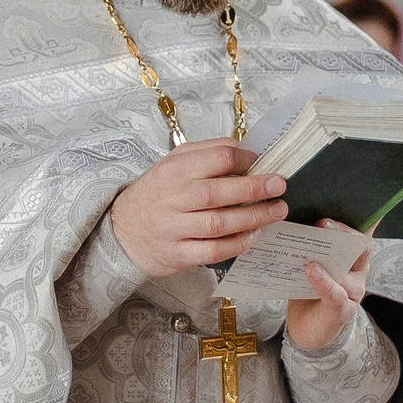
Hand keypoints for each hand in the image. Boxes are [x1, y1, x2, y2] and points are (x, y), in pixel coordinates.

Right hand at [109, 140, 285, 276]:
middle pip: (218, 192)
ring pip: (218, 223)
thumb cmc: (157, 194)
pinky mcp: (176, 253)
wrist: (122, 230)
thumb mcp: (173, 164)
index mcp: (174, 170)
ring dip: (253, 217)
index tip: (263, 162)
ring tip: (276, 212)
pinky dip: (237, 244)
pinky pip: (212, 251)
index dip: (245, 160)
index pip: (216, 158)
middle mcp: (172, 198)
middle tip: (279, 186)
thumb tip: (246, 149)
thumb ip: (207, 153)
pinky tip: (253, 236)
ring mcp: (172, 228)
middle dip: (255, 188)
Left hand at [284, 223, 371, 351]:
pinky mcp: (342, 309)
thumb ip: (310, 243)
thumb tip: (295, 214)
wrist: (307, 327)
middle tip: (323, 223)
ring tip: (313, 253)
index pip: (362, 230)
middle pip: (360, 246)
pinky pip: (336, 293)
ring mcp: (353, 290)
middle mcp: (359, 269)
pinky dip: (324, 282)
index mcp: (353, 254)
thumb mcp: (310, 260)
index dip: (363, 216)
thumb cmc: (308, 288)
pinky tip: (312, 271)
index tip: (343, 201)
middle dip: (342, 232)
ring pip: (349, 271)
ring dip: (332, 259)